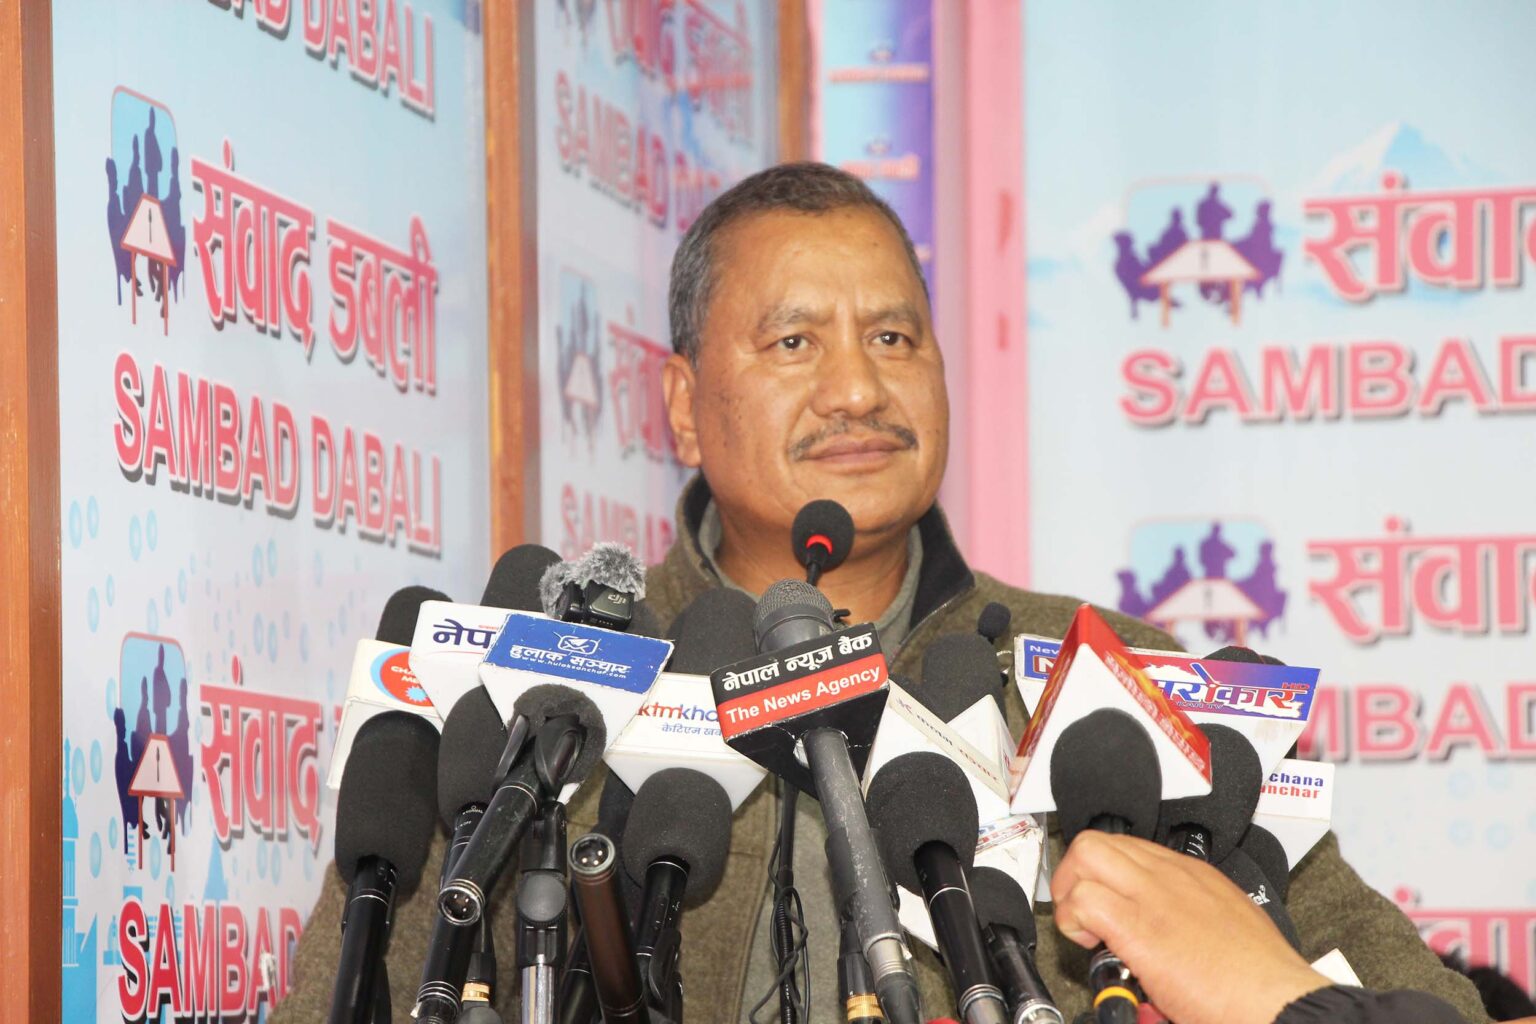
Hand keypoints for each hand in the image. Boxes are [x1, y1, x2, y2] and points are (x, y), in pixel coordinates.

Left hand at [1051, 832, 1328, 1023]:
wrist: (1276, 1001)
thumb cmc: (1261, 978)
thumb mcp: (1231, 924)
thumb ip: (1194, 918)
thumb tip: (1168, 936)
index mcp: (1194, 875)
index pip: (1130, 848)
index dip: (1107, 873)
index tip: (1106, 899)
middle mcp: (1170, 876)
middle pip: (1099, 842)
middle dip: (1077, 874)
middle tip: (1083, 911)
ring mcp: (1152, 895)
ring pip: (1086, 855)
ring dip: (1071, 893)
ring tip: (1085, 928)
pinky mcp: (1137, 926)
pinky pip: (1084, 901)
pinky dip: (1075, 921)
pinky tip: (1094, 946)